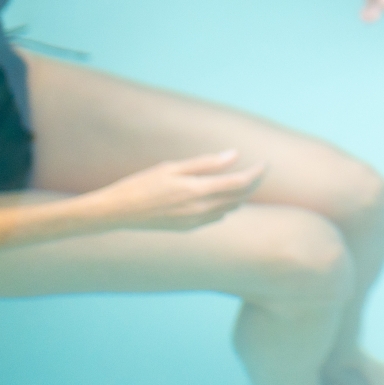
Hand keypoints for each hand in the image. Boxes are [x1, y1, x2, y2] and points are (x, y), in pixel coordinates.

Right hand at [94, 150, 263, 231]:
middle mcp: (200, 210)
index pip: (240, 183)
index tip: (265, 164)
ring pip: (229, 209)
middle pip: (239, 197)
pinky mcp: (188, 229)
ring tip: (243, 180)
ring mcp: (195, 222)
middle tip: (259, 170)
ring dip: (240, 196)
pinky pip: (216, 218)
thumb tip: (234, 155)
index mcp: (198, 191)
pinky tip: (221, 197)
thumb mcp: (173, 167)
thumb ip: (206, 163)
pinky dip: (225, 206)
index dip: (256, 173)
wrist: (118, 212)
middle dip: (253, 184)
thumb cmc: (143, 184)